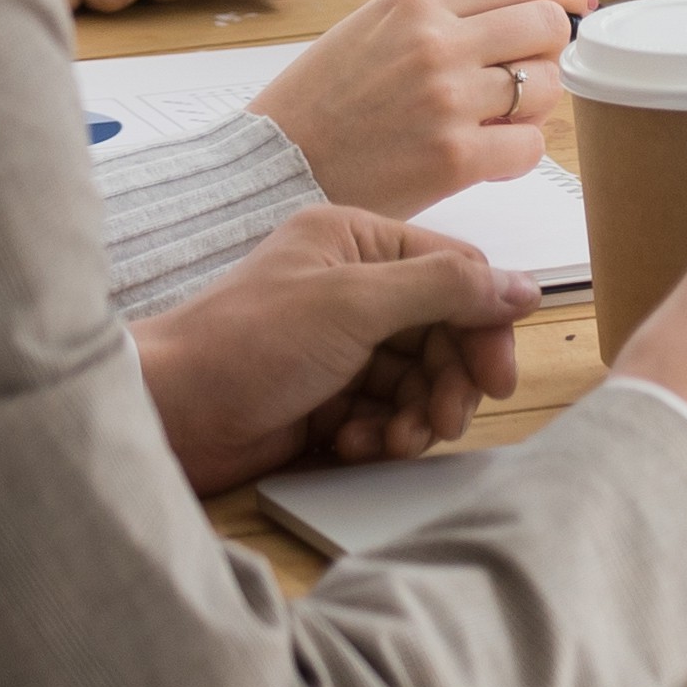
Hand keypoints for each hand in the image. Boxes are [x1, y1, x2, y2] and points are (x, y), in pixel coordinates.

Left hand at [129, 207, 532, 494]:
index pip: (456, 273)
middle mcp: (353, 287)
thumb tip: (522, 287)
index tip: (497, 376)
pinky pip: (386, 413)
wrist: (164, 417)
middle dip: (448, 381)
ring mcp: (340, 344)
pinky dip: (382, 434)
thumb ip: (443, 289)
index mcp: (357, 242)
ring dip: (417, 414)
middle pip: (444, 332)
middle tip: (444, 421)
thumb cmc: (242, 345)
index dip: (484, 325)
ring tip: (394, 440)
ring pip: (419, 379)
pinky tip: (355, 444)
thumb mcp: (353, 304)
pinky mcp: (327, 396)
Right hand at [244, 0, 595, 214]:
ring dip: (534, 105)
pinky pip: (529, 148)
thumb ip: (439, 14)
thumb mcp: (370, 28)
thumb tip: (515, 8)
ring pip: (547, 88)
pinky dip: (517, 152)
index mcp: (414, 2)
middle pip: (548, 27)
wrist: (272, 167)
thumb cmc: (318, 103)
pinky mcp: (454, 158)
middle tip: (529, 68)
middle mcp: (437, 43)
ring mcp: (448, 100)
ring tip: (496, 116)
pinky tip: (486, 153)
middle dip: (550, 48)